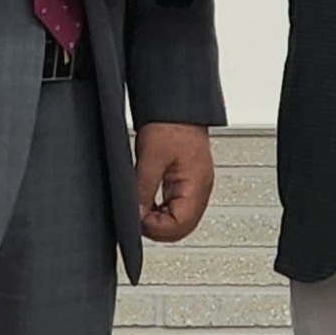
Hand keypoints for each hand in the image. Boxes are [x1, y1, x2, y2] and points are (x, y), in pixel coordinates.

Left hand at [135, 122, 212, 241]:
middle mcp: (200, 190)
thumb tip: (135, 214)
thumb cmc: (171, 124)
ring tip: (140, 210)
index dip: (156, 228)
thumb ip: (143, 189)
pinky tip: (148, 204)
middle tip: (137, 218)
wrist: (178, 106)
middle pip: (182, 228)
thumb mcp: (151, 158)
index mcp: (196, 186)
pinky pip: (177, 207)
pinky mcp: (187, 182)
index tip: (137, 219)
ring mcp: (195, 187)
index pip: (180, 225)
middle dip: (158, 228)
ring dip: (159, 221)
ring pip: (179, 220)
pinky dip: (161, 211)